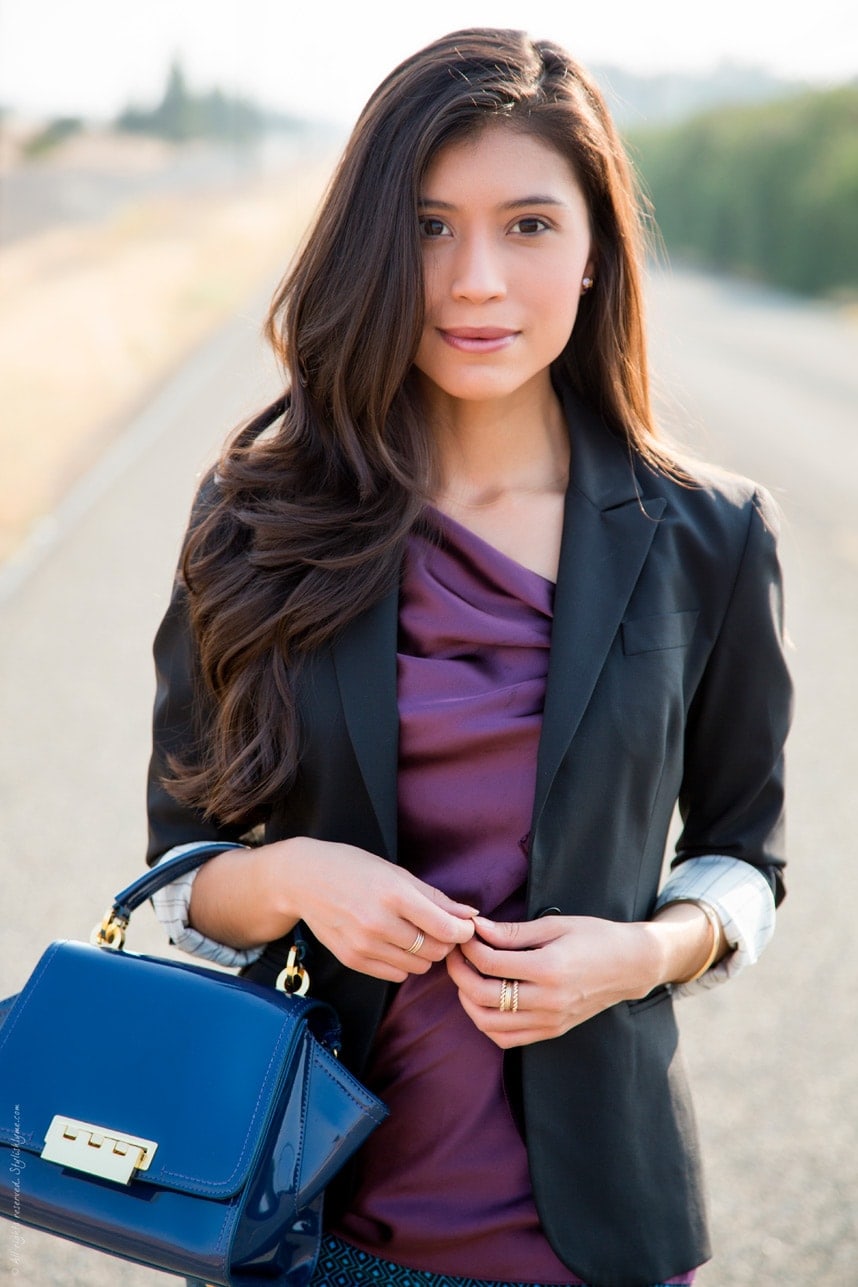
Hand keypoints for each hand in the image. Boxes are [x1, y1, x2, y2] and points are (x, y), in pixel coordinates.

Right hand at [283, 839, 477, 982]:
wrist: (304, 880)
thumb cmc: (354, 868)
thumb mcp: (396, 873)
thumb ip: (435, 898)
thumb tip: (470, 915)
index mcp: (394, 895)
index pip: (444, 928)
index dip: (463, 931)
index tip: (465, 926)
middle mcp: (378, 924)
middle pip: (434, 950)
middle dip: (445, 942)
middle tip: (440, 929)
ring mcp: (364, 945)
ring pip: (418, 966)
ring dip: (425, 954)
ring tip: (415, 934)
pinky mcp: (353, 960)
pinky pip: (396, 975)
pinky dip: (404, 963)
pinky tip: (396, 943)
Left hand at [445, 914, 656, 1047]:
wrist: (630, 966)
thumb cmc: (594, 937)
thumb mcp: (555, 925)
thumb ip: (513, 932)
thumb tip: (477, 927)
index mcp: (549, 968)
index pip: (490, 963)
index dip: (469, 947)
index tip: (464, 933)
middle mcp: (548, 1000)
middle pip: (483, 996)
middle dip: (459, 973)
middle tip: (456, 954)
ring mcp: (550, 1020)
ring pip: (489, 1023)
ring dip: (468, 1000)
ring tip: (467, 977)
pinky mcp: (552, 1031)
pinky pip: (507, 1039)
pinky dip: (487, 1023)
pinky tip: (484, 1000)